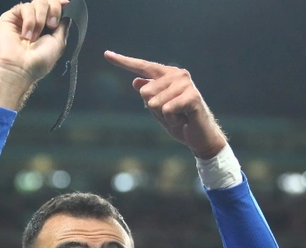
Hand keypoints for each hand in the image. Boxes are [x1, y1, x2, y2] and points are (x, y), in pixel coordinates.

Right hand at [0, 0, 68, 109]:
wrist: (20, 69)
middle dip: (53, 10)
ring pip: (38, 2)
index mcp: (47, 28)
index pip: (54, 7)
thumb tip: (66, 14)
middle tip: (51, 25)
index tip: (66, 4)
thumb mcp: (59, 43)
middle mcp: (35, 22)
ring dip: (40, 19)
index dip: (60, 4)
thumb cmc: (37, 62)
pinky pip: (25, 7)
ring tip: (34, 37)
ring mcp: (23, 19)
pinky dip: (29, 20)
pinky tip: (26, 34)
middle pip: (48, 1)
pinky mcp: (10, 18)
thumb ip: (63, 25)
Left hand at [104, 51, 226, 159]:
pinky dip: (172, 120)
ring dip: (164, 116)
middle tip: (171, 113)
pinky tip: (184, 119)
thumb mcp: (158, 108)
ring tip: (179, 116)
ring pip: (154, 102)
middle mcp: (177, 75)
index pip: (142, 66)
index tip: (106, 54)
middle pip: (145, 92)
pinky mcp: (192, 96)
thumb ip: (149, 95)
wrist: (199, 136)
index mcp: (167, 75)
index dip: (123, 61)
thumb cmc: (179, 121)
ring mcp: (185, 84)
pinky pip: (166, 109)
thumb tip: (136, 81)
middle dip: (154, 109)